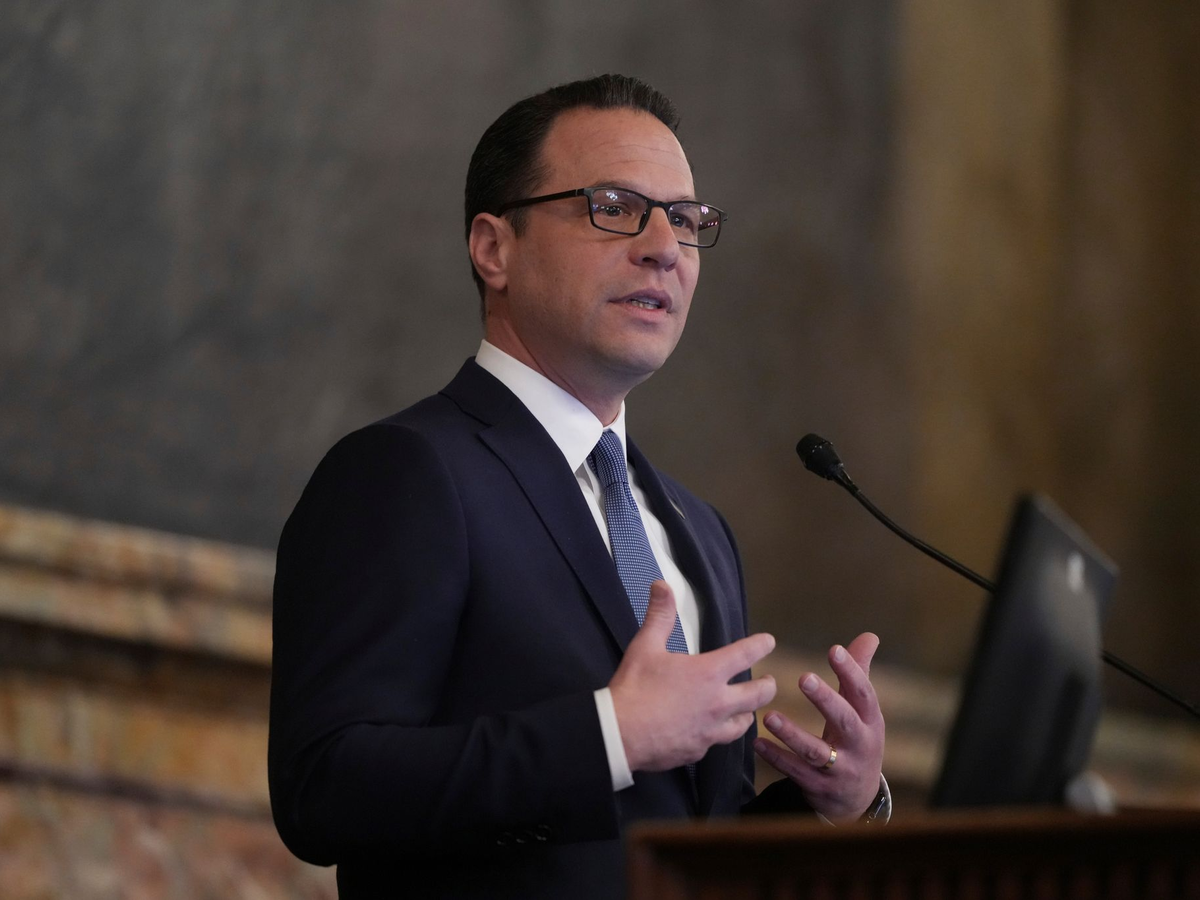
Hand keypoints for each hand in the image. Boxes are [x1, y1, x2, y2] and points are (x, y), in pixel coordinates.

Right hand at [610, 580, 777, 771]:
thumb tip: (662, 586)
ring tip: (747, 710)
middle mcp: (718, 703)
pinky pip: (717, 742)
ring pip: (743, 723)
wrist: (620, 735)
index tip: (769, 642)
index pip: (746, 654)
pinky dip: (719, 734)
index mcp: (709, 673)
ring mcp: (711, 730)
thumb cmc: (634, 688)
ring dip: (748, 713)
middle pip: (758, 695)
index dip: (761, 645)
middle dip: (767, 686)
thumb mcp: (645, 646)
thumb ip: (659, 615)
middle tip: (769, 682)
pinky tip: (712, 732)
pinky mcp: (698, 751)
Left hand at [753, 633, 884, 822]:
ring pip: (815, 751)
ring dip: (791, 734)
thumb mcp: (863, 711)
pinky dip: (776, 758)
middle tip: (803, 678)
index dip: (851, 672)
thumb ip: (860, 673)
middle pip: (844, 721)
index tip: (834, 650)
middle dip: (825, 700)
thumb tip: (870, 635)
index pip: (864, 693)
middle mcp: (859, 745)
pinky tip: (757, 743)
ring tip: (769, 716)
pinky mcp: (819, 787)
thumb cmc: (857, 740)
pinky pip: (796, 772)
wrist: (857, 798)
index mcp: (870, 721)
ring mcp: (840, 769)